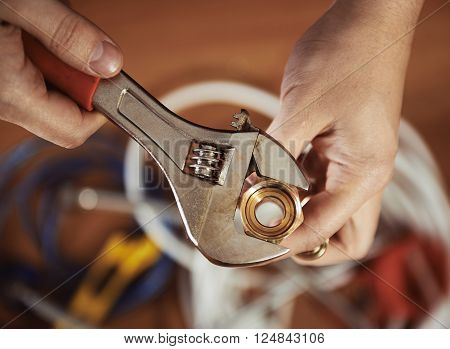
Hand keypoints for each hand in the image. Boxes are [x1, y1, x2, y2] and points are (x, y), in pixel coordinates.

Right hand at [0, 0, 122, 147]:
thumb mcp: (19, 4)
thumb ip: (67, 34)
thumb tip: (110, 63)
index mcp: (10, 92)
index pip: (74, 129)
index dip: (101, 109)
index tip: (111, 83)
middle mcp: (2, 103)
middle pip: (64, 114)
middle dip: (78, 81)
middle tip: (67, 42)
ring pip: (47, 96)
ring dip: (58, 66)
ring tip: (36, 29)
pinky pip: (29, 83)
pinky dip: (40, 60)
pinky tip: (25, 33)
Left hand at [269, 0, 423, 264]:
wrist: (366, 20)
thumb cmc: (347, 56)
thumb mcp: (302, 109)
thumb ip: (276, 154)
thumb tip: (251, 188)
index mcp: (364, 172)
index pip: (327, 231)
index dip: (289, 242)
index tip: (254, 238)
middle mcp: (362, 173)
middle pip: (340, 234)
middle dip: (304, 240)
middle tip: (266, 230)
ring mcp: (351, 161)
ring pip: (324, 208)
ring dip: (293, 210)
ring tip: (257, 200)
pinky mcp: (337, 147)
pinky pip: (314, 180)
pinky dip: (290, 184)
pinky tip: (265, 172)